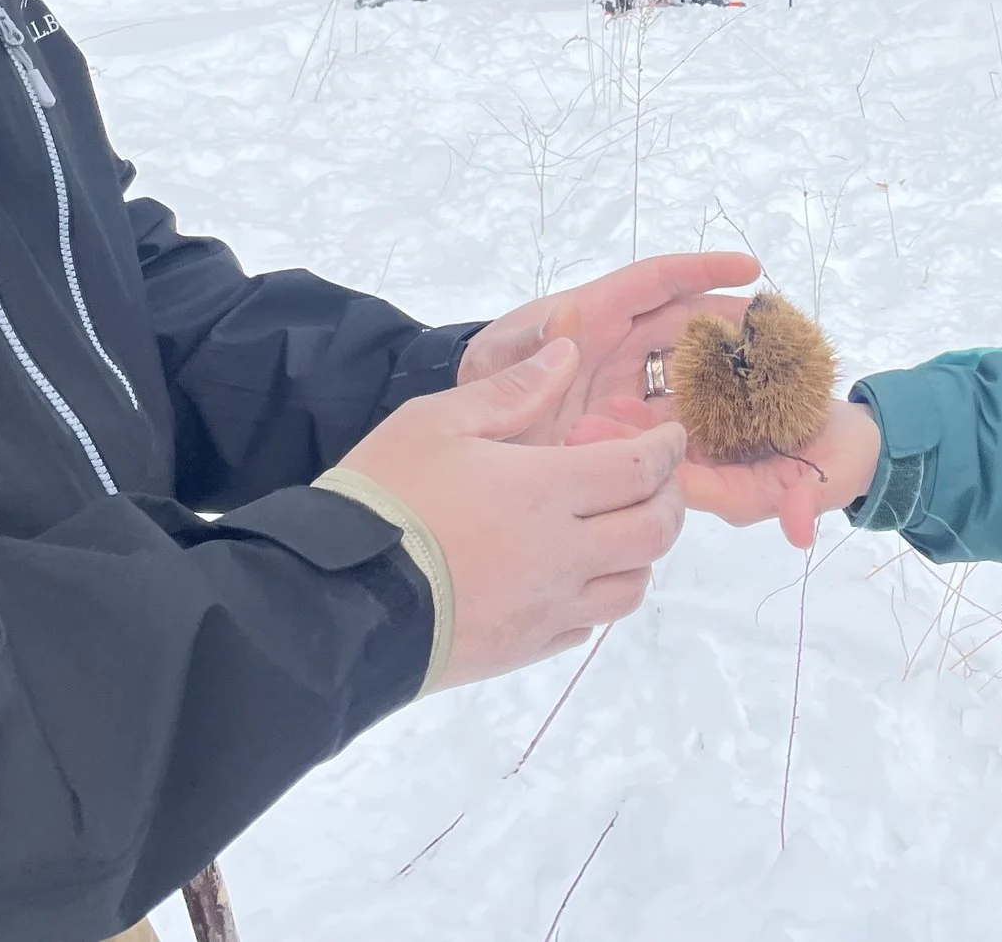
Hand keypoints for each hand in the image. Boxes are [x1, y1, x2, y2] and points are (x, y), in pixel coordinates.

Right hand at [337, 339, 688, 686]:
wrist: (333, 602)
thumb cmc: (385, 499)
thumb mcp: (437, 422)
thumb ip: (512, 389)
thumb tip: (568, 351)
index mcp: (546, 491)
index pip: (641, 470)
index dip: (666, 448)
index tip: (668, 435)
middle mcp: (563, 555)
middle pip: (655, 531)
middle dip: (668, 497)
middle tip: (651, 478)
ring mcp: (547, 609)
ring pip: (632, 586)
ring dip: (638, 552)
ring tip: (610, 526)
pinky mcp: (524, 650)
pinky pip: (588, 626)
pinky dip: (595, 596)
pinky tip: (567, 573)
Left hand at [455, 252, 760, 444]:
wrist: (471, 439)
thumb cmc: (481, 384)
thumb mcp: (495, 365)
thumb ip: (525, 349)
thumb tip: (564, 320)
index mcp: (595, 314)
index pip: (657, 281)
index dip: (701, 269)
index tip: (748, 266)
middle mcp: (620, 344)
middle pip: (689, 324)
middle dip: (734, 324)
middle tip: (783, 336)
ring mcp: (629, 384)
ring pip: (691, 372)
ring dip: (729, 374)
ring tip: (777, 385)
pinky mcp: (631, 424)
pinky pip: (676, 419)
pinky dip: (707, 425)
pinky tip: (740, 439)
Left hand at [574, 394, 881, 549]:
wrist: (856, 439)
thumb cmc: (844, 462)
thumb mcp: (829, 480)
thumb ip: (806, 501)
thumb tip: (798, 533)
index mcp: (734, 494)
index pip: (681, 486)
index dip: (645, 471)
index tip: (606, 452)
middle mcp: (715, 475)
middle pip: (659, 466)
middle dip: (619, 450)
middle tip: (574, 433)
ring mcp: (714, 451)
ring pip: (661, 444)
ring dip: (625, 429)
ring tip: (582, 415)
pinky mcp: (719, 427)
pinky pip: (679, 418)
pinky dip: (650, 408)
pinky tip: (620, 392)